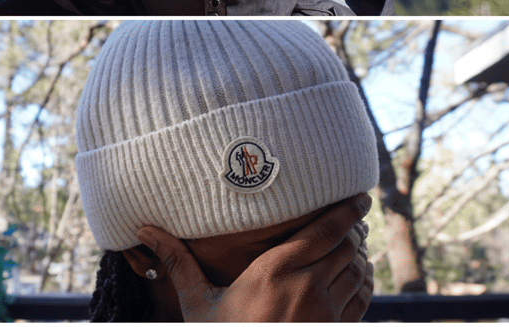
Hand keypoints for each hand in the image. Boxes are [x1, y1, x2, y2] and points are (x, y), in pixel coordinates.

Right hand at [138, 193, 373, 321]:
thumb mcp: (197, 303)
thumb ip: (178, 261)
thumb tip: (144, 229)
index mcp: (277, 270)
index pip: (324, 229)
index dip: (347, 209)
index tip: (359, 194)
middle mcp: (307, 288)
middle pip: (345, 245)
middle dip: (352, 228)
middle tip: (353, 214)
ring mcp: (325, 315)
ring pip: (356, 270)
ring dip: (358, 254)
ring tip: (355, 241)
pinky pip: (361, 300)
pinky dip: (364, 283)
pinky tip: (359, 275)